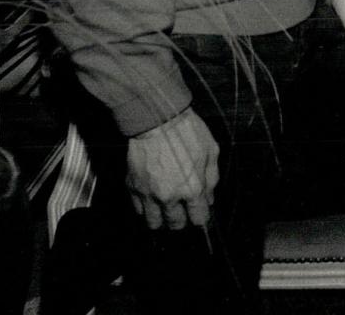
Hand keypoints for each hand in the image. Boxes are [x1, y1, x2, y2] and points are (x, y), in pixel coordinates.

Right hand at [126, 107, 219, 230]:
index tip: (198, 212)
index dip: (200, 217)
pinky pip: (138, 210)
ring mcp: (148, 194)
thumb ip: (212, 179)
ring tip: (166, 207)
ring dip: (161, 218)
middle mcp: (169, 197)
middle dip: (181, 220)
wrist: (157, 119)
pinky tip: (153, 196)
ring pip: (153, 223)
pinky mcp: (133, 187)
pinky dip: (146, 207)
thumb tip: (209, 198)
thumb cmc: (187, 131)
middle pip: (175, 225)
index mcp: (192, 189)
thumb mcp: (211, 151)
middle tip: (182, 209)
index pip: (198, 219)